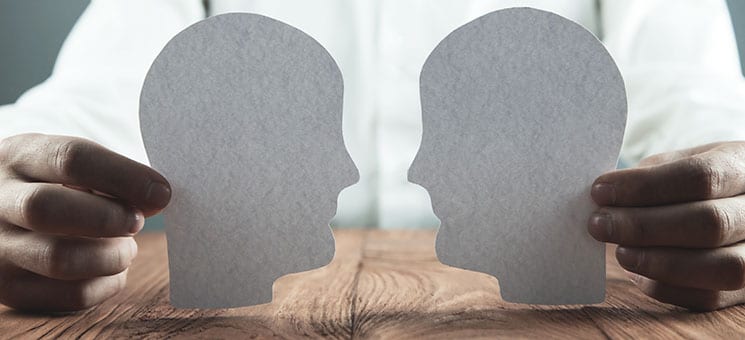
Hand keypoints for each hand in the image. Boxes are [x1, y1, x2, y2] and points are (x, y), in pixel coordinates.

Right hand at [0, 133, 170, 311]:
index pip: (71, 158)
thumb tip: (156, 198)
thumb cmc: (53, 184)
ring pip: (58, 258)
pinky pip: (68, 295)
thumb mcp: (69, 165)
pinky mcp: (9, 288)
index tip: (161, 192)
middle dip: (108, 219)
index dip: (124, 176)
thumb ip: (112, 176)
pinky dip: (106, 284)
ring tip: (125, 247)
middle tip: (137, 223)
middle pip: (47, 209)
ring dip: (110, 256)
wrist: (2, 214)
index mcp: (18, 156)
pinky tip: (112, 270)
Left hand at [588, 141, 744, 310]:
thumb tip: (606, 196)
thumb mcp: (684, 160)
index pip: (700, 177)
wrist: (736, 204)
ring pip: (720, 267)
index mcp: (743, 166)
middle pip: (709, 223)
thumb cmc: (698, 180)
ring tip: (620, 251)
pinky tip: (637, 273)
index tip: (600, 191)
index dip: (645, 186)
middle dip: (644, 226)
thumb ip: (651, 174)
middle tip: (599, 225)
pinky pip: (711, 298)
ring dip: (658, 262)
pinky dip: (667, 288)